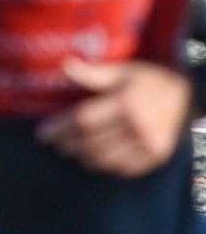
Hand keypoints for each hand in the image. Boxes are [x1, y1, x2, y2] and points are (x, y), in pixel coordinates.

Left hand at [36, 58, 193, 176]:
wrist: (191, 95)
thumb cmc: (151, 80)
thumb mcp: (125, 71)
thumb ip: (94, 73)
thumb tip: (66, 65)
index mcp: (126, 103)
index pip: (84, 120)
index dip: (60, 128)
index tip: (42, 134)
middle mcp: (138, 126)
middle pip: (91, 142)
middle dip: (68, 144)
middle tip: (55, 144)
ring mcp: (149, 145)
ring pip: (105, 159)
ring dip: (84, 157)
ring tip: (72, 152)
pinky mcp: (157, 157)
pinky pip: (125, 168)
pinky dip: (107, 166)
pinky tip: (96, 160)